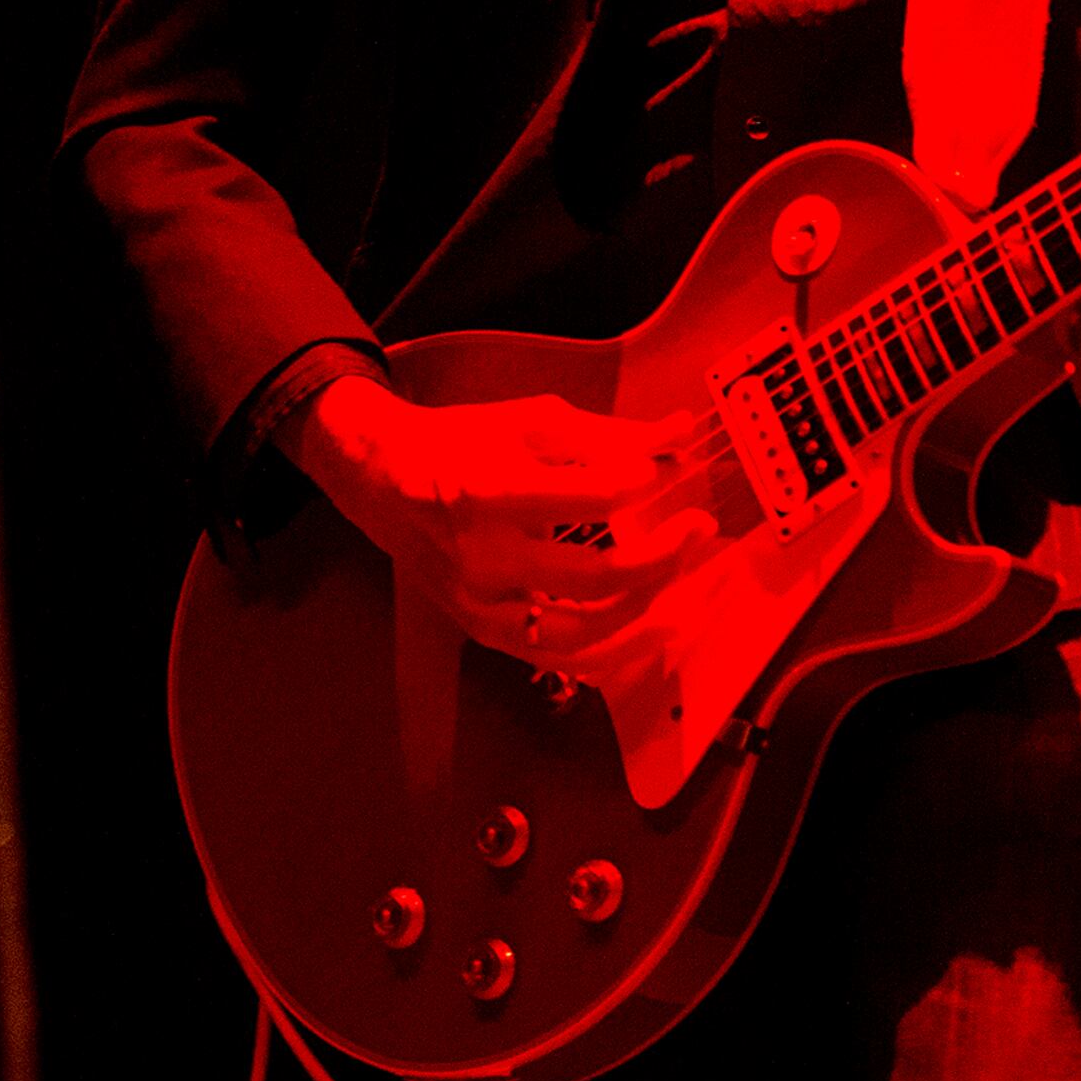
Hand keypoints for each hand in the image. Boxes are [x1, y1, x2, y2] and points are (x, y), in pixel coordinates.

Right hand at [281, 374, 718, 663]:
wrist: (380, 478)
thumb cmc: (461, 443)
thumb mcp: (532, 422)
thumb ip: (612, 434)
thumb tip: (682, 434)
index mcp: (489, 490)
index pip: (588, 496)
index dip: (642, 483)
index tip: (668, 469)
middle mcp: (481, 557)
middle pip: (593, 577)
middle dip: (662, 557)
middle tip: (700, 527)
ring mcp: (480, 604)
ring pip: (580, 636)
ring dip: (647, 616)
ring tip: (689, 586)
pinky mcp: (483, 630)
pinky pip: (559, 658)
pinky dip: (612, 650)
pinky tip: (654, 627)